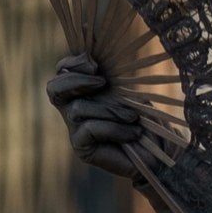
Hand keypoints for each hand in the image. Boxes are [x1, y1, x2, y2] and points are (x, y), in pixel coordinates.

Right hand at [46, 52, 142, 178]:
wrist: (158, 152)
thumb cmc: (144, 119)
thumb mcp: (127, 92)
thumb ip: (108, 77)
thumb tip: (92, 60)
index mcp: (83, 92)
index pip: (62, 71)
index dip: (73, 64)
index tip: (95, 63)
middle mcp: (73, 110)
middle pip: (54, 89)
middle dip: (76, 80)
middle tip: (103, 82)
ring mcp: (75, 130)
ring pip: (78, 108)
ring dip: (110, 110)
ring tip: (132, 117)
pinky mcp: (81, 148)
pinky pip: (89, 129)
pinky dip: (114, 128)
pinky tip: (133, 133)